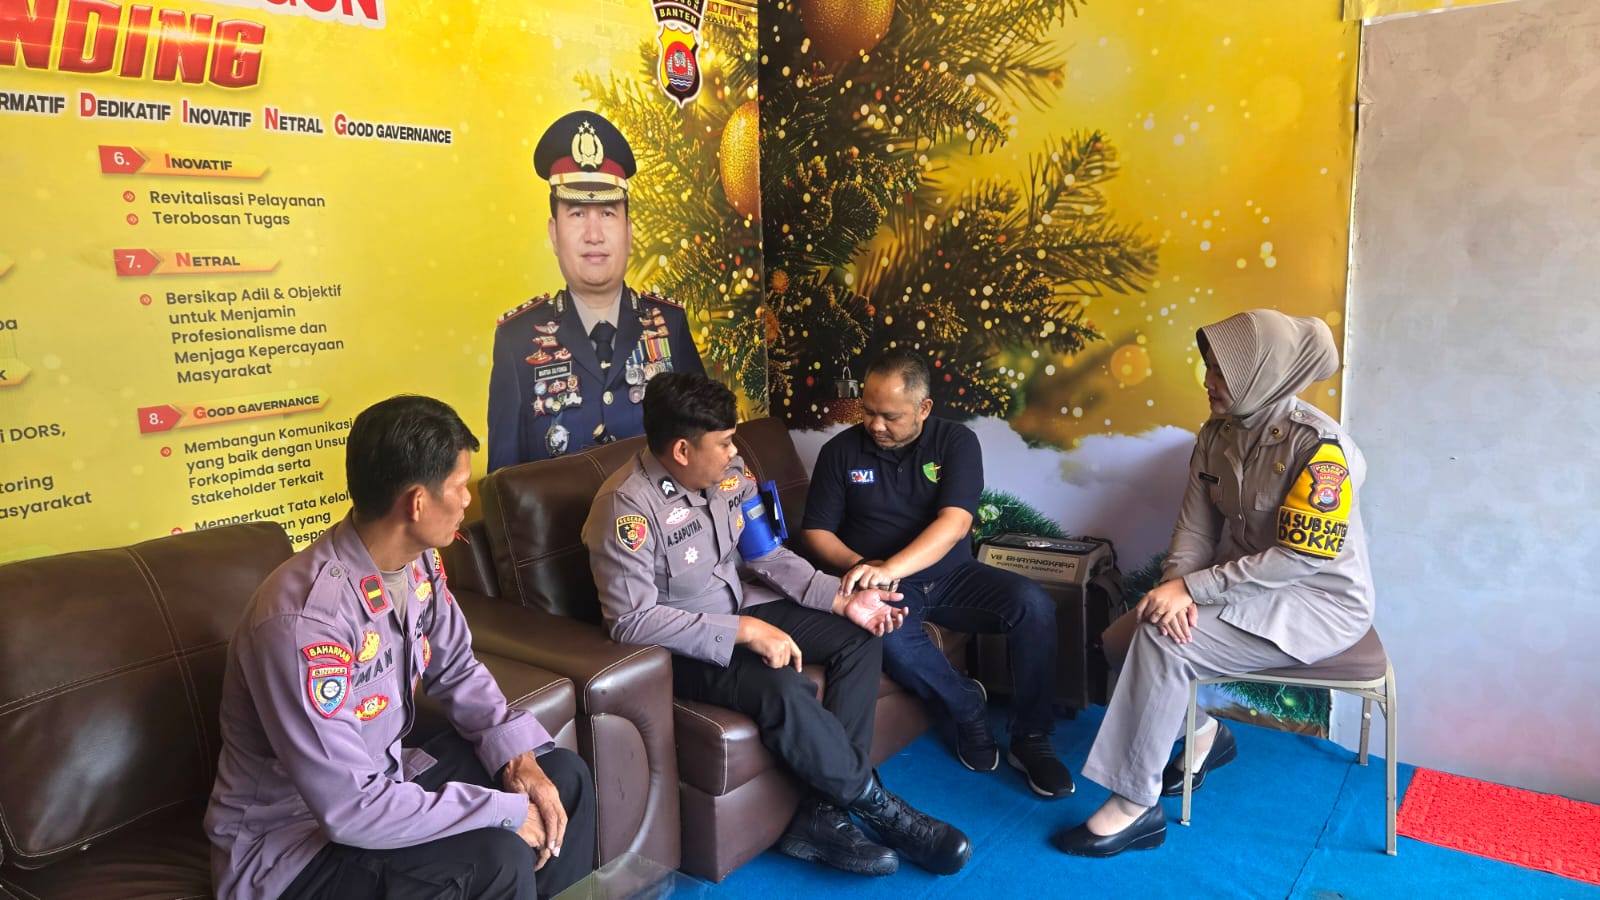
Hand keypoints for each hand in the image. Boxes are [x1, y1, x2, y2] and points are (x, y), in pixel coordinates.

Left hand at [503, 751, 566, 869]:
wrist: (520, 759)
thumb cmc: (515, 772)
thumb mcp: (514, 786)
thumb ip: (520, 801)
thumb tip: (523, 817)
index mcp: (544, 792)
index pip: (551, 817)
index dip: (551, 833)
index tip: (550, 847)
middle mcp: (553, 793)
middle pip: (561, 818)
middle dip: (560, 837)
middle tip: (556, 852)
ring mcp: (554, 793)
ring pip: (563, 816)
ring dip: (561, 832)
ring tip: (557, 847)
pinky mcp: (552, 794)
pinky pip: (560, 812)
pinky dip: (559, 825)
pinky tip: (556, 834)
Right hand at [737, 616, 802, 670]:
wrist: (750, 629)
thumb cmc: (757, 632)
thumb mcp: (773, 637)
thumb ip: (780, 645)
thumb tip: (781, 657)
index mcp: (787, 638)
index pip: (797, 653)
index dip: (798, 663)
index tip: (798, 670)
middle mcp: (786, 643)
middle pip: (786, 662)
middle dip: (776, 661)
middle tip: (767, 653)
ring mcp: (781, 647)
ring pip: (779, 665)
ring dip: (771, 661)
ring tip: (764, 652)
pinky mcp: (775, 652)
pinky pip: (774, 665)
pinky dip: (767, 662)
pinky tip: (763, 654)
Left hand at [836, 587, 906, 635]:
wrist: (849, 600)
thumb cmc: (862, 595)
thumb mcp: (877, 593)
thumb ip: (889, 596)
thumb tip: (902, 596)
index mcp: (886, 609)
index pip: (898, 613)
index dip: (904, 613)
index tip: (905, 609)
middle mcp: (883, 617)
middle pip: (896, 623)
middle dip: (900, 621)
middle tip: (899, 616)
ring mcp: (877, 622)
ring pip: (889, 629)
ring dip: (890, 624)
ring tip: (887, 617)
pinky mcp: (870, 627)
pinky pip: (878, 633)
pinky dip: (881, 630)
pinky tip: (880, 624)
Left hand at [841, 559, 893, 593]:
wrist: (887, 572)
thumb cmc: (873, 577)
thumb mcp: (862, 577)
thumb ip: (854, 581)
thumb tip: (842, 589)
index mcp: (857, 568)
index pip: (847, 576)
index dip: (843, 585)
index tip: (840, 593)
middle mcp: (863, 568)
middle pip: (852, 577)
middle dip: (848, 587)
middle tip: (846, 595)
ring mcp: (870, 571)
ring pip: (862, 584)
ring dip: (862, 590)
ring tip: (864, 592)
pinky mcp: (877, 575)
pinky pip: (871, 585)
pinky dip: (871, 589)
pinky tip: (873, 590)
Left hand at [1133, 578, 1196, 643]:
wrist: (1185, 585)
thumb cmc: (1172, 587)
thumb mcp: (1158, 590)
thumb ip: (1151, 598)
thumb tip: (1144, 608)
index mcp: (1150, 594)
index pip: (1140, 608)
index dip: (1138, 616)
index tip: (1139, 620)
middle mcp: (1154, 600)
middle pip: (1146, 614)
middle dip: (1147, 619)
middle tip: (1149, 622)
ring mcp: (1163, 605)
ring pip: (1154, 619)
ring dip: (1155, 623)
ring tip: (1156, 624)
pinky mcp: (1171, 610)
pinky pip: (1163, 621)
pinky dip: (1162, 624)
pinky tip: (1163, 624)